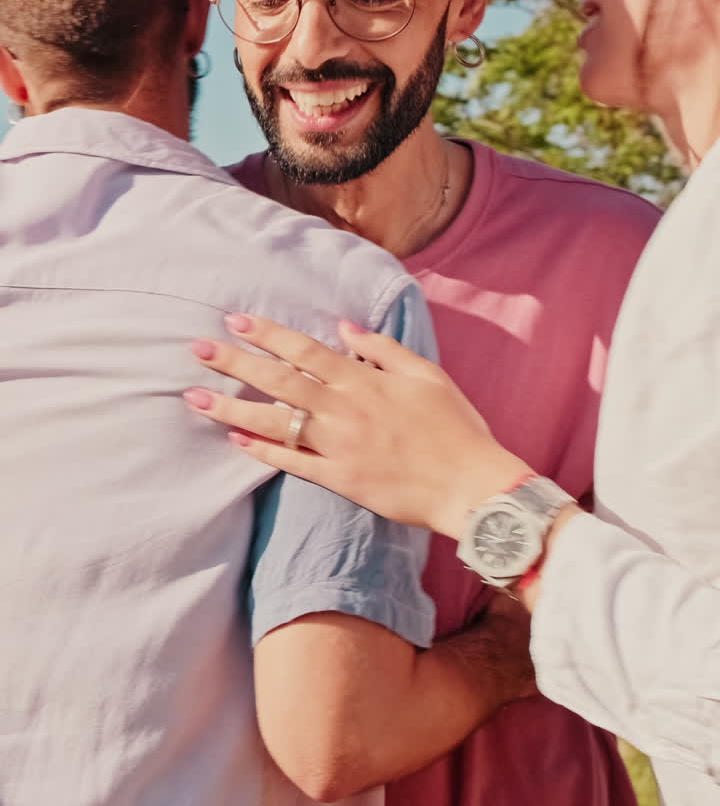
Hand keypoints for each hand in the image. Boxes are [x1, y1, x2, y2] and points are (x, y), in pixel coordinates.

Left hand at [183, 314, 527, 538]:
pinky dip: (263, 452)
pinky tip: (235, 441)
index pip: (304, 349)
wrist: (470, 485)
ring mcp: (338, 447)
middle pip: (278, 381)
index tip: (234, 320)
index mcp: (364, 381)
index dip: (267, 334)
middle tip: (197, 350)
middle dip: (234, 364)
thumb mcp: (426, 375)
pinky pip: (293, 464)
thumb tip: (345, 328)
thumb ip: (383, 348)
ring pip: (275, 423)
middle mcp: (344, 410)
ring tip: (195, 399)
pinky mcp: (339, 481)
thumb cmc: (455, 426)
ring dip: (232, 409)